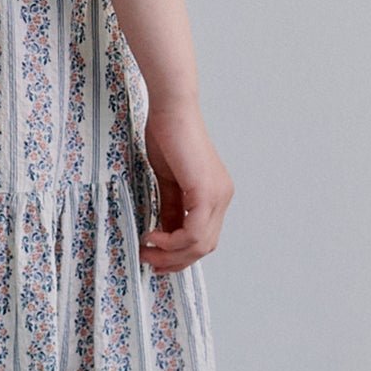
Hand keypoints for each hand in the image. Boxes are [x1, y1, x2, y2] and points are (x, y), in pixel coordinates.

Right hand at [138, 98, 231, 272]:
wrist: (171, 110)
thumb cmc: (167, 137)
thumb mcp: (167, 182)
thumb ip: (170, 209)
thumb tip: (163, 235)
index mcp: (216, 195)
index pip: (204, 238)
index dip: (179, 254)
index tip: (153, 255)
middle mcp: (222, 197)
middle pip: (205, 246)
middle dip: (175, 260)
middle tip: (148, 259)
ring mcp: (218, 196)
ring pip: (201, 244)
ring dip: (171, 254)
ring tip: (147, 249)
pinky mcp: (206, 192)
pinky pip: (194, 232)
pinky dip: (172, 241)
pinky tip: (154, 236)